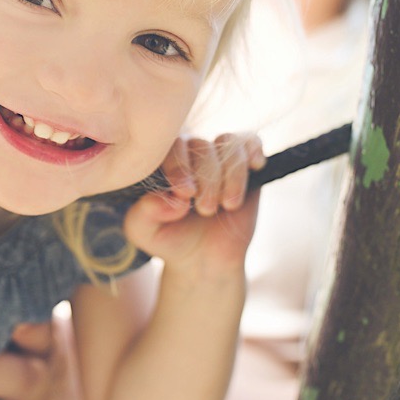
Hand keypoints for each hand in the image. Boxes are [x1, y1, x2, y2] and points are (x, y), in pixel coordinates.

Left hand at [124, 134, 264, 276]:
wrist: (202, 259)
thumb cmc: (169, 238)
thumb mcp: (145, 232)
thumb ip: (145, 213)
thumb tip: (173, 198)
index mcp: (161, 161)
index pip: (168, 147)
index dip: (179, 167)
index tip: (185, 194)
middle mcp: (189, 153)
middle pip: (200, 145)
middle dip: (207, 179)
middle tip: (206, 209)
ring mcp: (217, 157)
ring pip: (227, 143)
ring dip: (231, 175)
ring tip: (228, 205)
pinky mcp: (244, 164)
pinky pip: (250, 140)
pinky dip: (254, 149)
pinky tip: (255, 166)